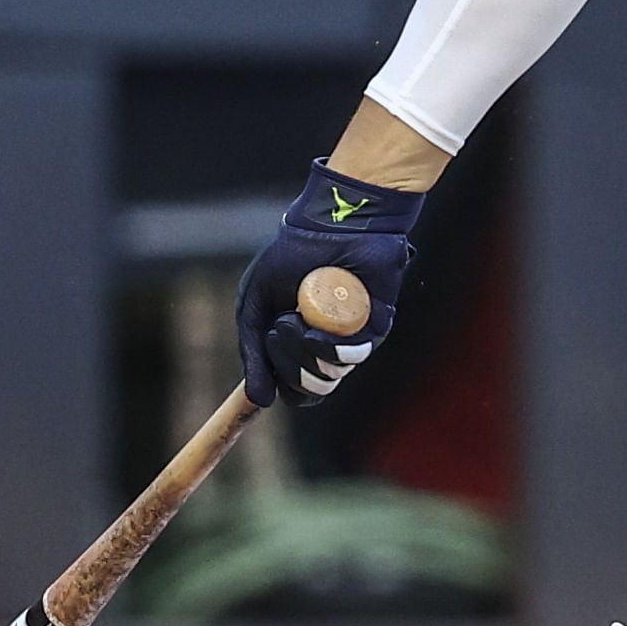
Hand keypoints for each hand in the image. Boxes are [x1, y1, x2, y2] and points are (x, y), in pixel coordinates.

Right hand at [236, 160, 420, 405]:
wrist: (331, 224)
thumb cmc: (291, 257)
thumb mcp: (255, 303)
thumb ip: (251, 351)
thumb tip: (257, 401)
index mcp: (298, 346)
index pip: (290, 389)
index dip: (274, 387)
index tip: (262, 382)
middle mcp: (327, 349)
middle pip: (304, 391)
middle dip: (285, 364)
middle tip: (282, 326)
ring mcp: (351, 341)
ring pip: (326, 378)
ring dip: (303, 351)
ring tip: (297, 315)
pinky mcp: (374, 330)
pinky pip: (350, 357)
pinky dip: (329, 345)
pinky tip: (319, 320)